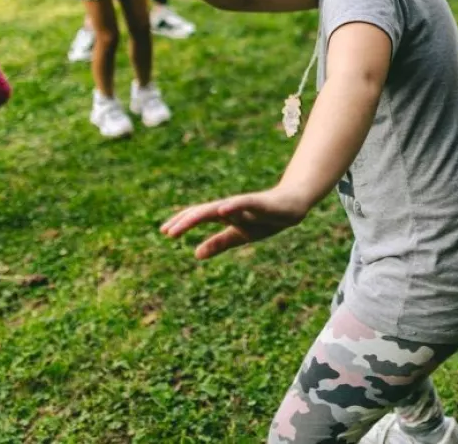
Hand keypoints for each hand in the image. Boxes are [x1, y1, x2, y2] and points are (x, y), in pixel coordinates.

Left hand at [160, 187, 308, 259]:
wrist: (293, 206)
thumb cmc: (265, 219)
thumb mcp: (240, 235)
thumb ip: (219, 243)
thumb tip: (195, 254)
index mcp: (224, 215)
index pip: (198, 216)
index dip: (181, 223)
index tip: (164, 232)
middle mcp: (230, 207)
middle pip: (204, 212)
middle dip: (185, 221)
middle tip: (166, 232)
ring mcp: (244, 204)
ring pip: (220, 207)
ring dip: (202, 214)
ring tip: (186, 221)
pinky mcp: (261, 203)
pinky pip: (244, 203)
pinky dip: (232, 206)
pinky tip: (221, 210)